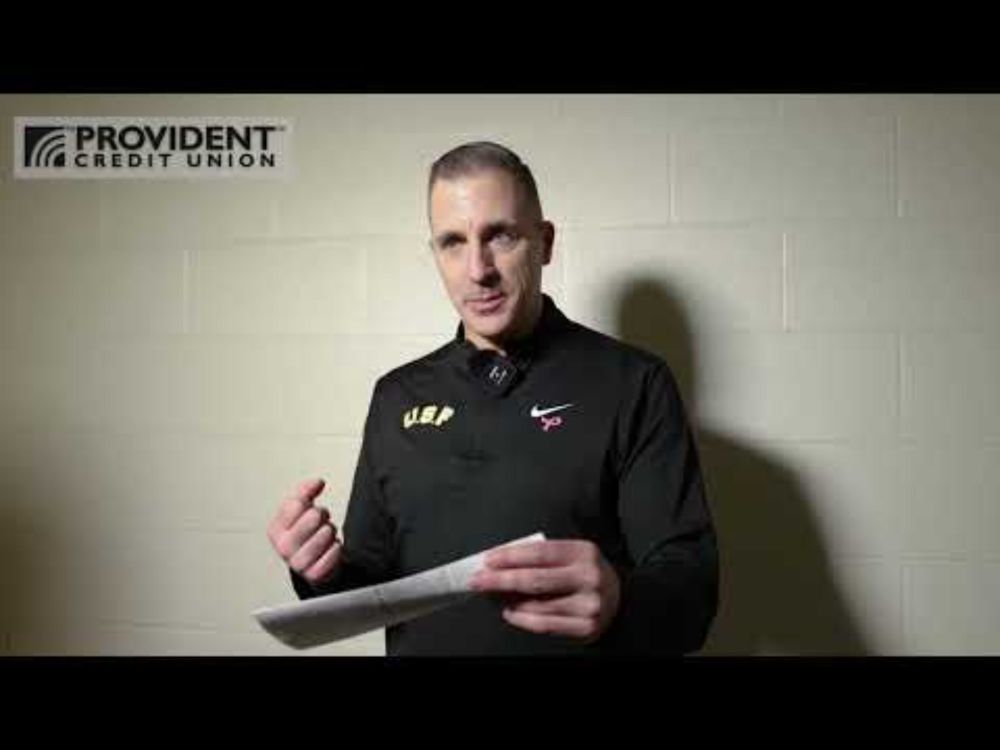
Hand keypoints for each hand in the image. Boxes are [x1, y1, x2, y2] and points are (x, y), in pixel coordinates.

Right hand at [266, 478, 342, 586]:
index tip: (310, 506)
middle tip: (320, 522)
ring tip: (326, 535)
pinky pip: (334, 553)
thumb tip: (318, 482)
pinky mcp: (313, 575)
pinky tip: (332, 547)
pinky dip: (337, 548)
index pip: (296, 504)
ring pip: (325, 534)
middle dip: (322, 516)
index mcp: (275, 529)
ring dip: (331, 531)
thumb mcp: (299, 511)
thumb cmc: (305, 534)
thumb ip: (305, 491)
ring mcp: (297, 563)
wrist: (312, 564)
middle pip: (313, 517)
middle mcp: (283, 547)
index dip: (308, 500)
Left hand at [469, 540, 620, 642]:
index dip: (511, 556)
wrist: (620, 600)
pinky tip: (511, 612)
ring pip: (537, 605)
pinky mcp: (584, 627)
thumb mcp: (573, 556)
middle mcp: (588, 577)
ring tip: (493, 595)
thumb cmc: (587, 574)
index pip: (540, 553)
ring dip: (509, 601)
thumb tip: (503, 564)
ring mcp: (588, 604)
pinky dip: (522, 619)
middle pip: (534, 579)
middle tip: (479, 580)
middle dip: (500, 579)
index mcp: (584, 552)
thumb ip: (544, 557)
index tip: (489, 560)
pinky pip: (545, 625)